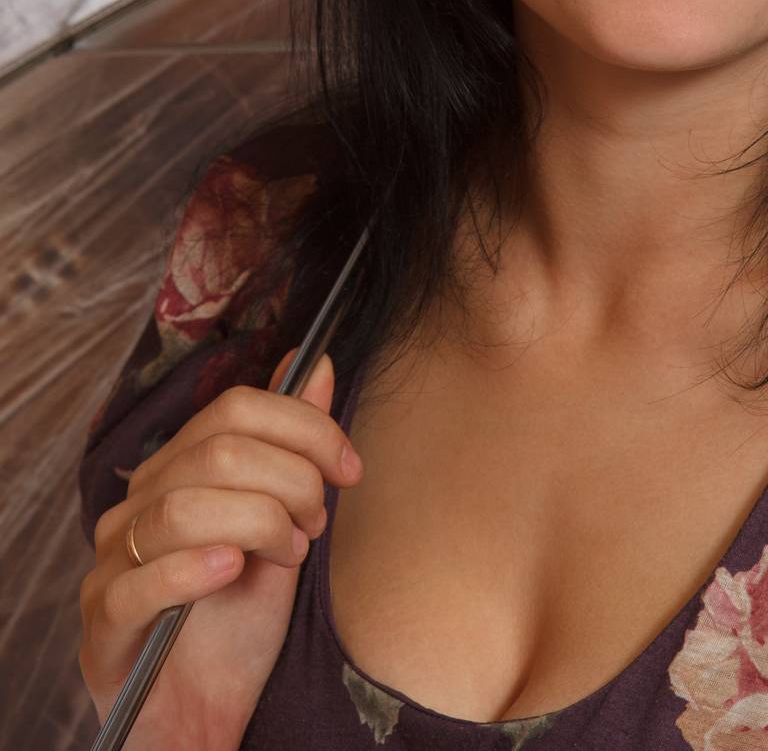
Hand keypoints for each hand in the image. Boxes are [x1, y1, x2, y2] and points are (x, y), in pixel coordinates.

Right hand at [79, 348, 362, 749]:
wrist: (205, 718)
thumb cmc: (238, 624)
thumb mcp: (284, 526)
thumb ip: (294, 448)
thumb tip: (320, 365)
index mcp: (176, 470)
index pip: (233, 410)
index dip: (303, 427)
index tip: (350, 467)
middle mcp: (137, 504)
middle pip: (215, 452)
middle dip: (289, 479)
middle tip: (317, 523)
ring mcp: (111, 560)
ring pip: (180, 507)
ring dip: (257, 523)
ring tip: (289, 552)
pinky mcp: (103, 622)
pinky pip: (139, 580)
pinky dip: (193, 569)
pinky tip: (233, 571)